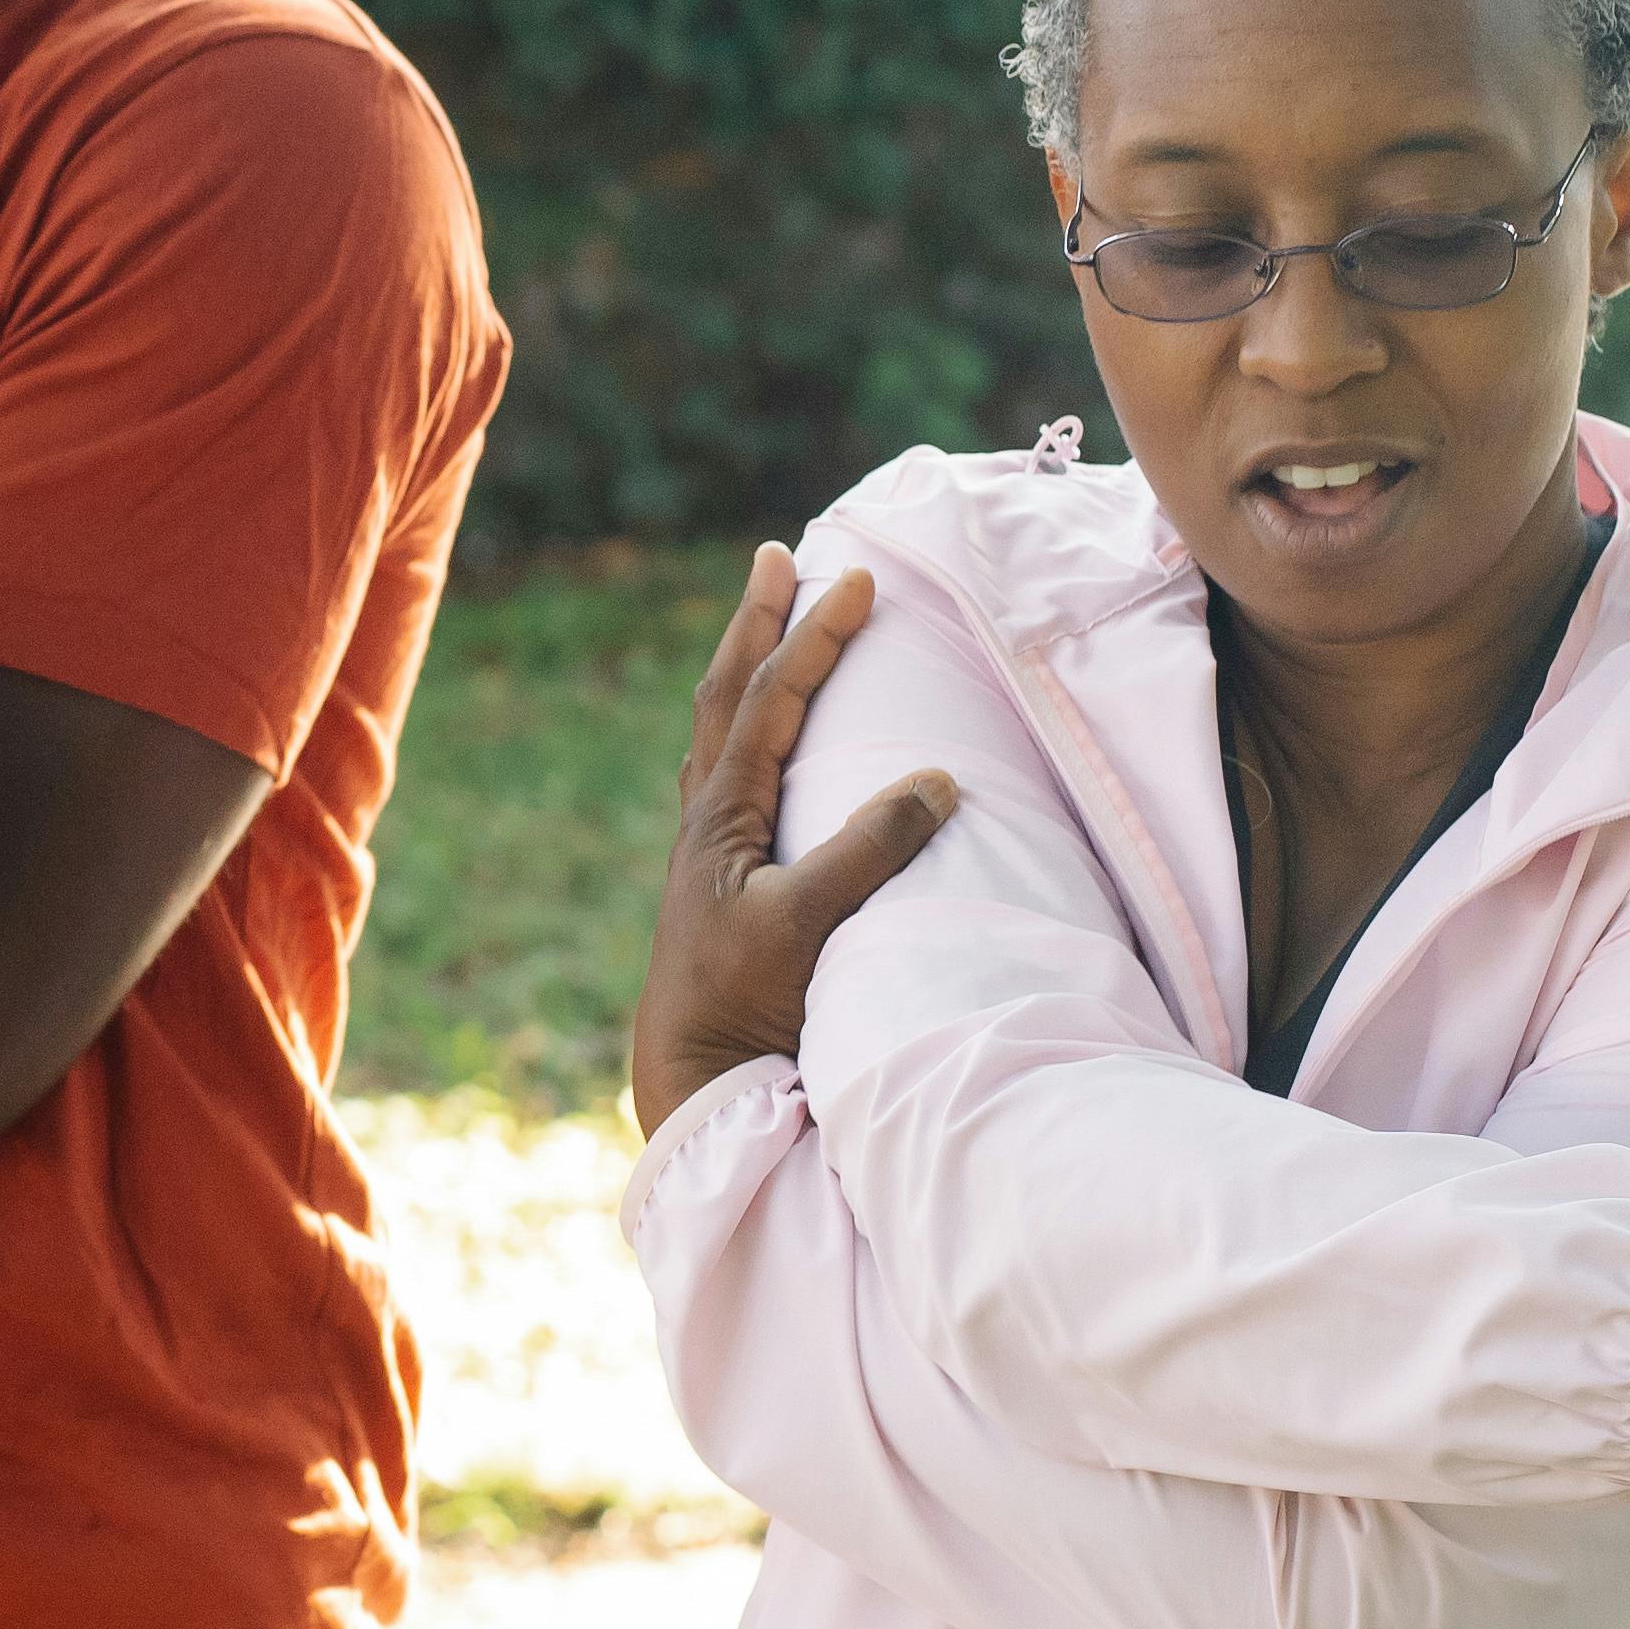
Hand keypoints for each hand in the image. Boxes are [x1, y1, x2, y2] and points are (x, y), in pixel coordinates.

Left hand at [629, 544, 957, 1135]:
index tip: (856, 582)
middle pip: (726, 692)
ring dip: (744, 667)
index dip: (814, 636)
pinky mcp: (718, 877)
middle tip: (778, 558)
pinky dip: (741, 728)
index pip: (769, 699)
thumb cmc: (744, 1001)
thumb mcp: (809, 923)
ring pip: (717, 729)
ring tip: (764, 621)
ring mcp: (708, 846)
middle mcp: (707, 816)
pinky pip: (723, 773)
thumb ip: (870, 850)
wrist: (692, 1070)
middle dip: (758, 621)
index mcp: (724, 813)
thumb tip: (938, 779)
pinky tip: (751, 738)